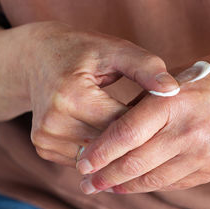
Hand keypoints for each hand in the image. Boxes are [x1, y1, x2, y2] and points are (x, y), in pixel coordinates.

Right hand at [17, 21, 178, 166]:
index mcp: (71, 95)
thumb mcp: (114, 49)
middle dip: (135, 139)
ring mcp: (45, 137)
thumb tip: (173, 89)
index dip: (149, 123)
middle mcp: (53, 121)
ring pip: (98, 157)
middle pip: (110, 145)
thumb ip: (145, 67)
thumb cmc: (81, 51)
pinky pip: (83, 159)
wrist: (36, 59)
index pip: (123, 124)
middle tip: (155, 129)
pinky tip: (108, 136)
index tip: (166, 117)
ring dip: (117, 148)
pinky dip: (99, 151)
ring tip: (131, 132)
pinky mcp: (43, 147)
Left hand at [76, 48, 209, 193]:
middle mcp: (187, 129)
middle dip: (105, 177)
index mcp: (172, 100)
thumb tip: (114, 126)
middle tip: (87, 184)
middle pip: (134, 162)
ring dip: (125, 186)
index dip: (99, 152)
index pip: (125, 133)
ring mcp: (203, 152)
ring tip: (107, 187)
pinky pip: (175, 183)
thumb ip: (147, 102)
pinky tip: (137, 184)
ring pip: (153, 178)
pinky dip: (151, 185)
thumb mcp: (178, 77)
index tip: (82, 164)